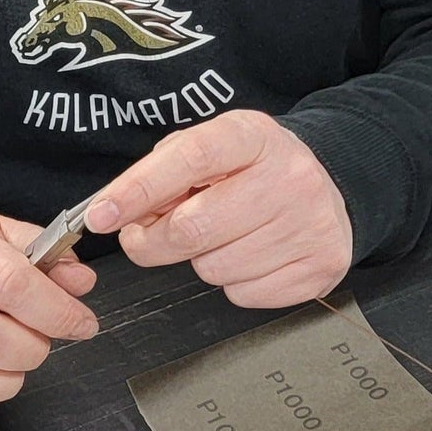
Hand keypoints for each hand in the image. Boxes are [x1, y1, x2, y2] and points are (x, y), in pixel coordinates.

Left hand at [86, 110, 351, 307]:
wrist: (330, 180)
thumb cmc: (251, 166)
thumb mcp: (207, 147)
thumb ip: (161, 173)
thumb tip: (120, 211)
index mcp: (252, 136)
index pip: (189, 159)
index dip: (138, 190)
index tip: (101, 214)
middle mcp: (289, 177)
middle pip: (194, 228)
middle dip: (152, 241)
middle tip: (143, 236)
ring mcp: (311, 225)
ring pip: (215, 268)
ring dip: (198, 259)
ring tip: (217, 235)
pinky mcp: (321, 267)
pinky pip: (244, 294)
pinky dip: (232, 281)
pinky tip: (247, 253)